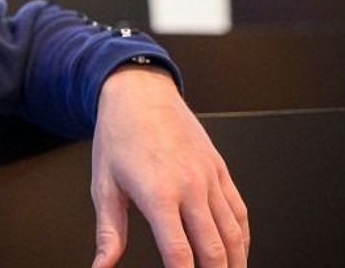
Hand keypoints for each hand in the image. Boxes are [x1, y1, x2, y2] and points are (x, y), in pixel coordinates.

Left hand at [90, 65, 248, 266]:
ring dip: (235, 262)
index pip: (179, 253)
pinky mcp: (220, 170)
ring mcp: (209, 179)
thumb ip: (108, 232)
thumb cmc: (119, 135)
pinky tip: (238, 251)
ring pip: (234, 233)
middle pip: (214, 249)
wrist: (140, 94)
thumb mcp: (104, 185)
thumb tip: (101, 265)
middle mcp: (190, 187)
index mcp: (158, 194)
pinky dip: (243, 237)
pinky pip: (239, 211)